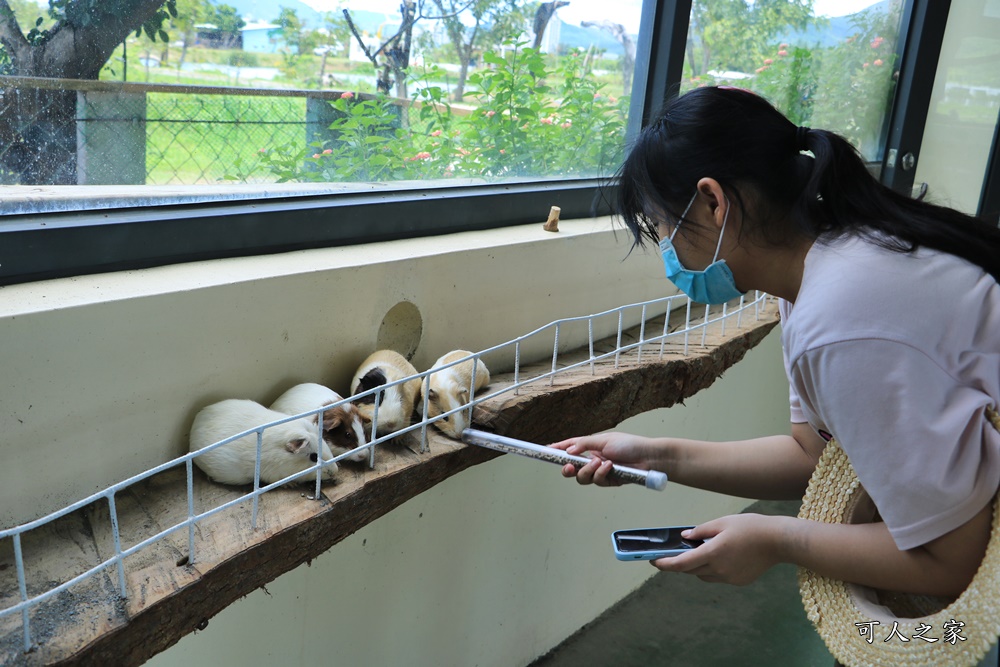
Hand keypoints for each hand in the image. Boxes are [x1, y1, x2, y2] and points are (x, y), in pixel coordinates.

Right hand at [548, 432, 659, 486]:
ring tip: (599, 462)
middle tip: (569, 466)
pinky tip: (610, 467)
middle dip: (567, 468)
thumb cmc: (630, 444)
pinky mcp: (608, 481)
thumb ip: (584, 445)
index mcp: (590, 446)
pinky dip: (601, 474)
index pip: (569, 448)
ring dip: (587, 471)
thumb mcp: (604, 440)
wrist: (649, 457)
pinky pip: (597, 481)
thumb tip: (568, 450)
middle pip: (571, 468)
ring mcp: (600, 471)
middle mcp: (592, 459)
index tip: (546, 451)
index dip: (557, 450)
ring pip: (582, 478)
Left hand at [650, 513, 783, 585]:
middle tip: (674, 554)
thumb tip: (685, 537)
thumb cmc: (750, 527)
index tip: (653, 561)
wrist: (778, 541)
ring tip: (701, 551)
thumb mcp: (722, 522)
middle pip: (690, 570)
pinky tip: (721, 557)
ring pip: (704, 575)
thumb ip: (700, 531)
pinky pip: (718, 577)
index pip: (681, 564)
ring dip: (697, 567)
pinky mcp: (738, 581)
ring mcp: (729, 578)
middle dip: (680, 563)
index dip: (664, 564)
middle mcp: (719, 569)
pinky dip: (713, 569)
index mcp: (712, 553)